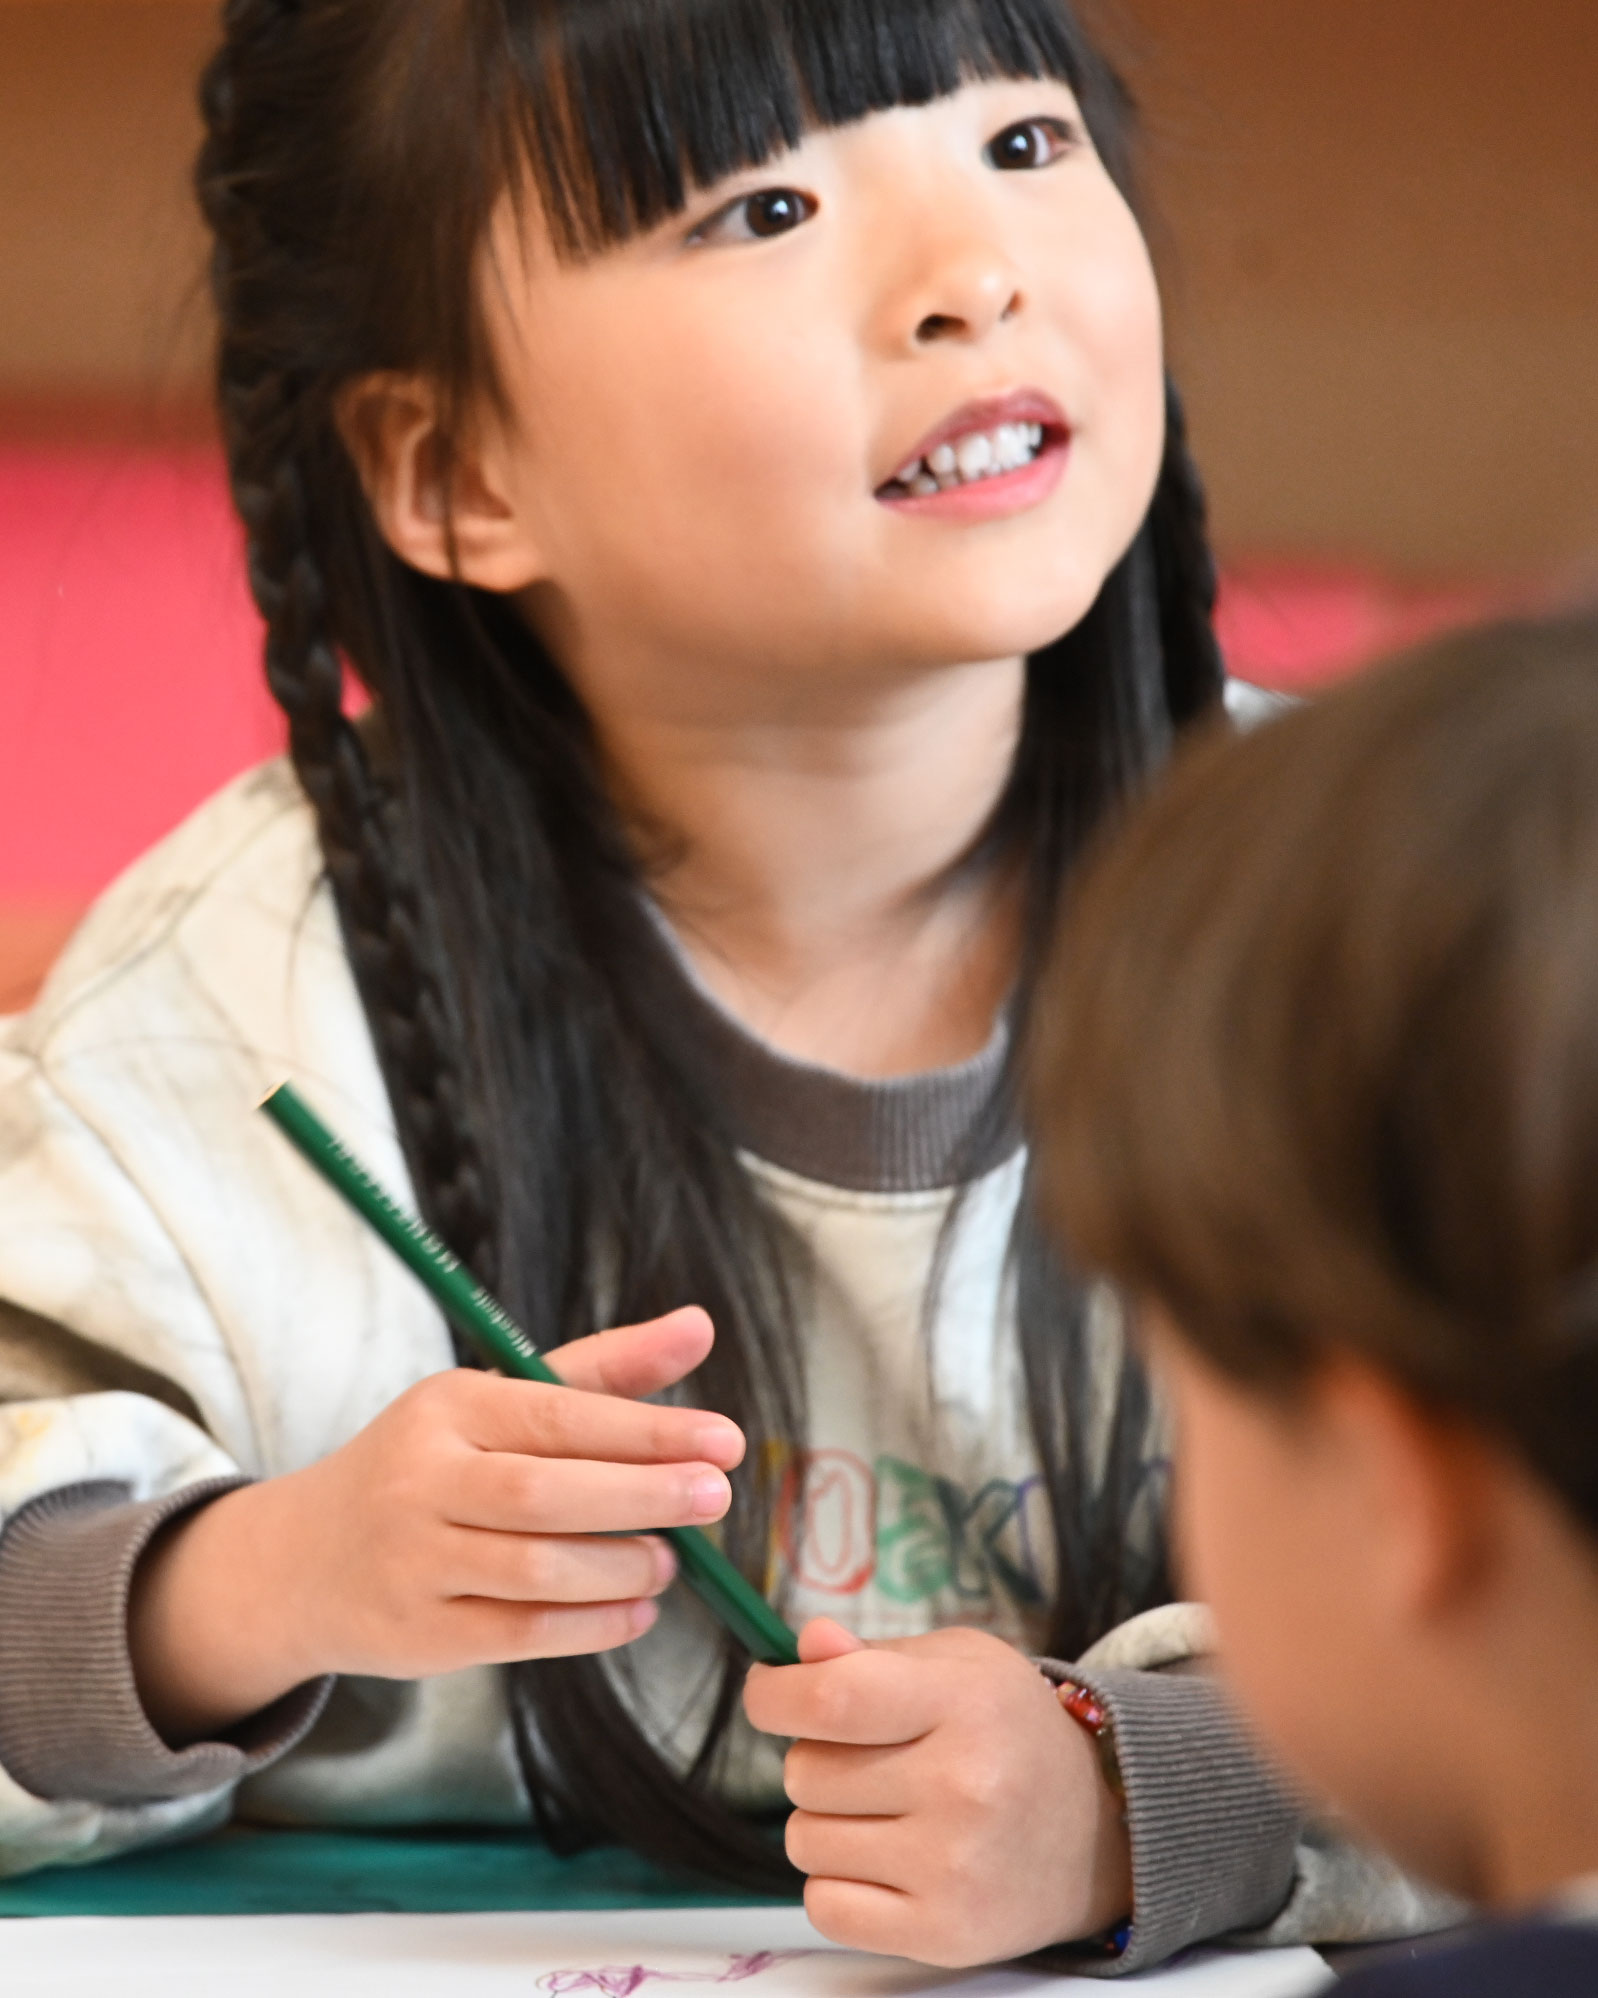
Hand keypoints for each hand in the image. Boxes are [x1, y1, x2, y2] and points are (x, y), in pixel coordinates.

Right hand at [130, 1306, 740, 1740]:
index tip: (724, 1440)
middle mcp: (421, 1481)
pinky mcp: (421, 1636)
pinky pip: (521, 1633)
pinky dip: (591, 1627)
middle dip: (643, 1495)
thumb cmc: (432, 1466)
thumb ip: (604, 1370)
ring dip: (620, 1568)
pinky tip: (635, 1612)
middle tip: (714, 1498)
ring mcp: (414, 1563)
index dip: (647, 1430)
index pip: (556, 1415)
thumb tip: (701, 1325)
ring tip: (669, 1561)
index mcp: (447, 1409)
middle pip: (544, 1492)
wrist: (304, 1560)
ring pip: (535, 1569)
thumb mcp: (499, 1402)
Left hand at [744, 1618, 1132, 1966]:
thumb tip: (802, 1647)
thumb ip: (871, 1656)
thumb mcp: (957, 1664)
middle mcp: (963, 1785)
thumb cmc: (1008, 1729)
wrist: (1098, 1828)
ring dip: (825, 1822)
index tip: (768, 1693)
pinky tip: (885, 1861)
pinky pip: (824, 1907)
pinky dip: (837, 1884)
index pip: (833, 1699)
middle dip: (815, 1759)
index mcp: (963, 1702)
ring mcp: (954, 1867)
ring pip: (804, 1840)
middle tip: (870, 1758)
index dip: (776, 1696)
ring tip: (885, 1810)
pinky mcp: (945, 1933)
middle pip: (805, 1772)